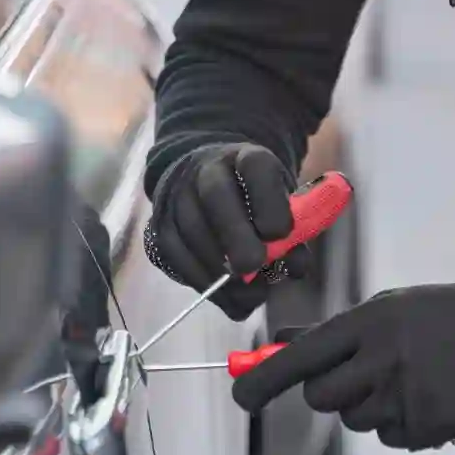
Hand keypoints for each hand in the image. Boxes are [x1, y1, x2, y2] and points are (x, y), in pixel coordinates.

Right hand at [143, 143, 313, 320]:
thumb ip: (292, 234)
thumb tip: (294, 268)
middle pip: (216, 196)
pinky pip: (175, 256)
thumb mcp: (279, 206)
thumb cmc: (253, 202)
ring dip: (220, 268)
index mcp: (245, 157)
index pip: (256, 165)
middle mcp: (206, 170)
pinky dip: (204, 282)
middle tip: (254, 267)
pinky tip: (228, 296)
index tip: (282, 233)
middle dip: (236, 236)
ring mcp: (178, 196)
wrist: (205, 185)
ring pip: (192, 230)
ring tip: (250, 293)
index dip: (269, 201)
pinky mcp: (160, 227)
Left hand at [231, 283, 454, 450]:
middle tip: (356, 375)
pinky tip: (427, 394)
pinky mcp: (425, 428)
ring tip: (408, 376)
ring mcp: (405, 398)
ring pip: (353, 419)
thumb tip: (279, 342)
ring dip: (368, 405)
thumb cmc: (446, 316)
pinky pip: (388, 436)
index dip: (263, 379)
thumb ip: (334, 330)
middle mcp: (383, 361)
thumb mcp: (389, 307)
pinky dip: (399, 422)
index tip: (241, 396)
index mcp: (370, 322)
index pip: (301, 357)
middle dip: (327, 392)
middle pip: (321, 398)